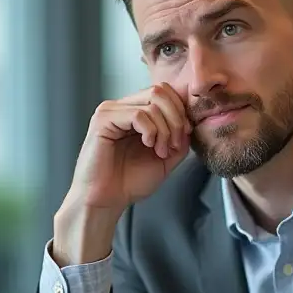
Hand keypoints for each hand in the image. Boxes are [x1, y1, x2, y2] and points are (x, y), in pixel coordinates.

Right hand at [53, 84, 190, 264]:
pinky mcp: (103, 120)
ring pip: (153, 101)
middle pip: (161, 91)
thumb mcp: (165, 158)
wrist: (106, 201)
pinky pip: (138, 114)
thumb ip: (179, 138)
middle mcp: (122, 107)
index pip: (165, 92)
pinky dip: (151, 131)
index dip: (181, 112)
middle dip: (176, 118)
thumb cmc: (128, 182)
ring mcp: (111, 111)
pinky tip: (148, 145)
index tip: (183, 138)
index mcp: (135, 113)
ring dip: (166, 129)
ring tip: (160, 151)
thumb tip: (189, 121)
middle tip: (175, 144)